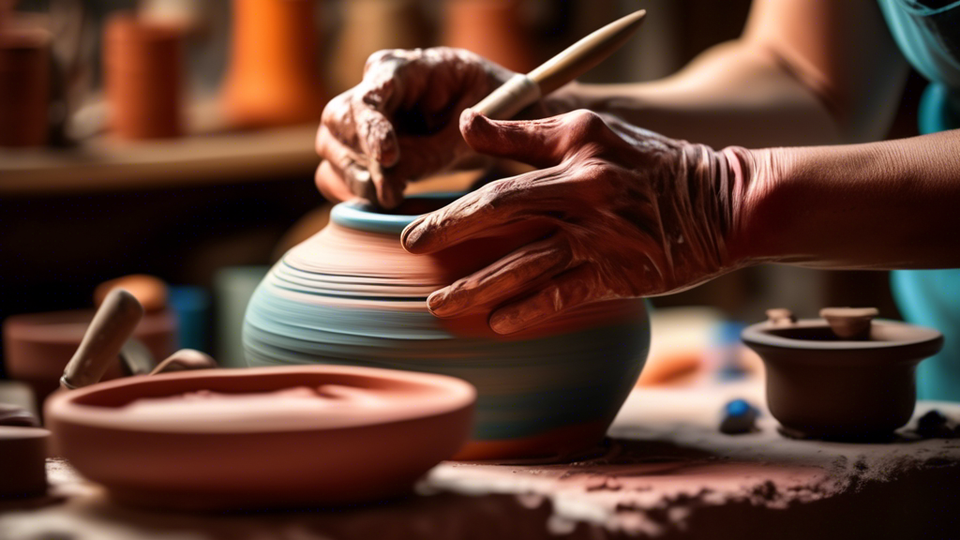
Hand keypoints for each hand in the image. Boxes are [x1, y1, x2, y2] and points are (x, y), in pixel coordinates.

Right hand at [315, 47, 517, 208]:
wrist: (497, 114)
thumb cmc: (491, 107)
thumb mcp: (478, 129)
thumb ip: (436, 152)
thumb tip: (389, 180)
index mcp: (404, 69)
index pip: (371, 95)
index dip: (372, 129)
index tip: (389, 159)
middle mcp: (373, 90)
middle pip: (338, 120)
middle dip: (361, 159)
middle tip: (393, 190)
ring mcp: (360, 120)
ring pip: (331, 149)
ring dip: (358, 180)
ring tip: (395, 194)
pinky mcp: (356, 150)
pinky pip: (332, 173)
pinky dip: (350, 191)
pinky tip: (380, 197)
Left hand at [401, 109, 752, 333]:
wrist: (724, 202)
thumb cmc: (652, 165)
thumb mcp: (595, 132)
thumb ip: (530, 131)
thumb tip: (467, 124)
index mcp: (574, 149)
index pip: (501, 166)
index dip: (455, 188)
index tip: (416, 215)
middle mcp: (581, 189)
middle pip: (500, 209)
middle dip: (448, 230)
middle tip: (410, 249)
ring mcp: (598, 235)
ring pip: (523, 262)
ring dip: (476, 286)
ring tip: (438, 304)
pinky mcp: (616, 273)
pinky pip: (561, 294)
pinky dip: (527, 310)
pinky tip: (497, 324)